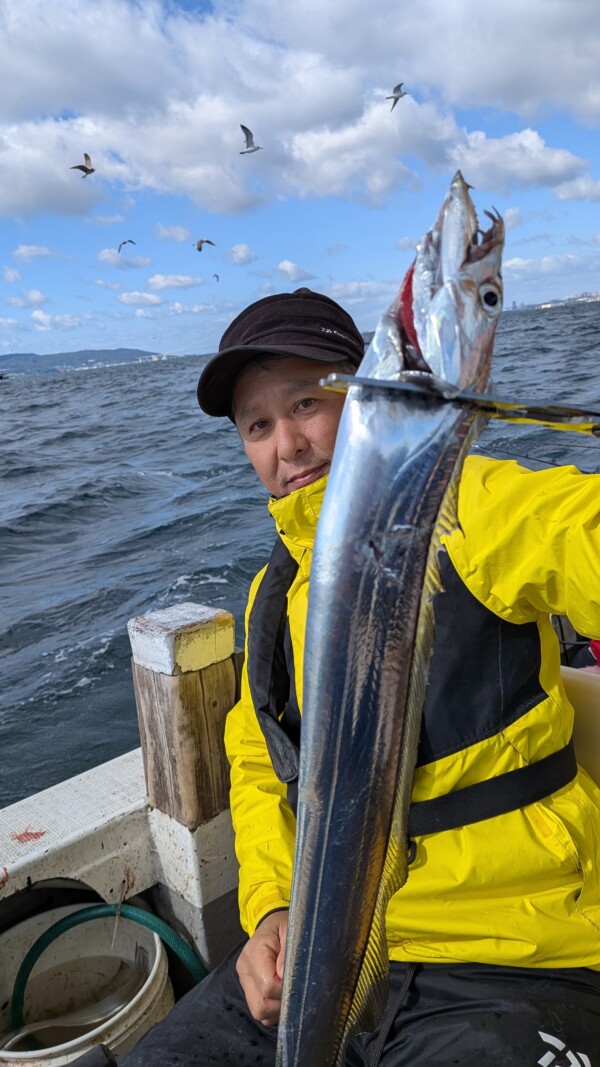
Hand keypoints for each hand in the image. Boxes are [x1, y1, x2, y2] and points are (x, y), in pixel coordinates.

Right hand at [236, 909, 287, 1026]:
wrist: (272, 925)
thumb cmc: (284, 926)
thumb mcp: (289, 930)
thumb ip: (287, 952)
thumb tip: (283, 977)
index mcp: (253, 953)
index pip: (268, 986)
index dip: (285, 990)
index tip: (298, 982)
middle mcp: (244, 970)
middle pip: (260, 1005)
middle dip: (281, 1004)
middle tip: (295, 991)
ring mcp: (244, 982)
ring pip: (259, 1012)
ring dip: (277, 1009)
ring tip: (290, 993)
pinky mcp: (248, 989)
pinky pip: (260, 1012)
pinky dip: (273, 1011)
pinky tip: (282, 996)